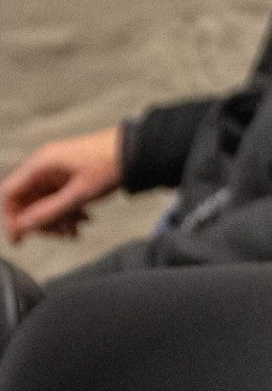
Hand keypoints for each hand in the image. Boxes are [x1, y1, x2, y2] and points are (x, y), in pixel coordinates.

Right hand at [2, 126, 123, 241]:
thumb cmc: (110, 166)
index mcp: (41, 164)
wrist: (140, 150)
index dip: (11, 217)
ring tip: (76, 231)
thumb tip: (22, 228)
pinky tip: (84, 220)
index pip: (10, 193)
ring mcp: (58, 170)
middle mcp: (45, 165)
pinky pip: (59, 197)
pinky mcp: (71, 174)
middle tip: (62, 235)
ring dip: (57, 219)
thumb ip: (49, 211)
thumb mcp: (80, 194)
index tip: (20, 239)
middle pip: (28, 200)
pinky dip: (68, 211)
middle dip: (42, 221)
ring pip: (45, 201)